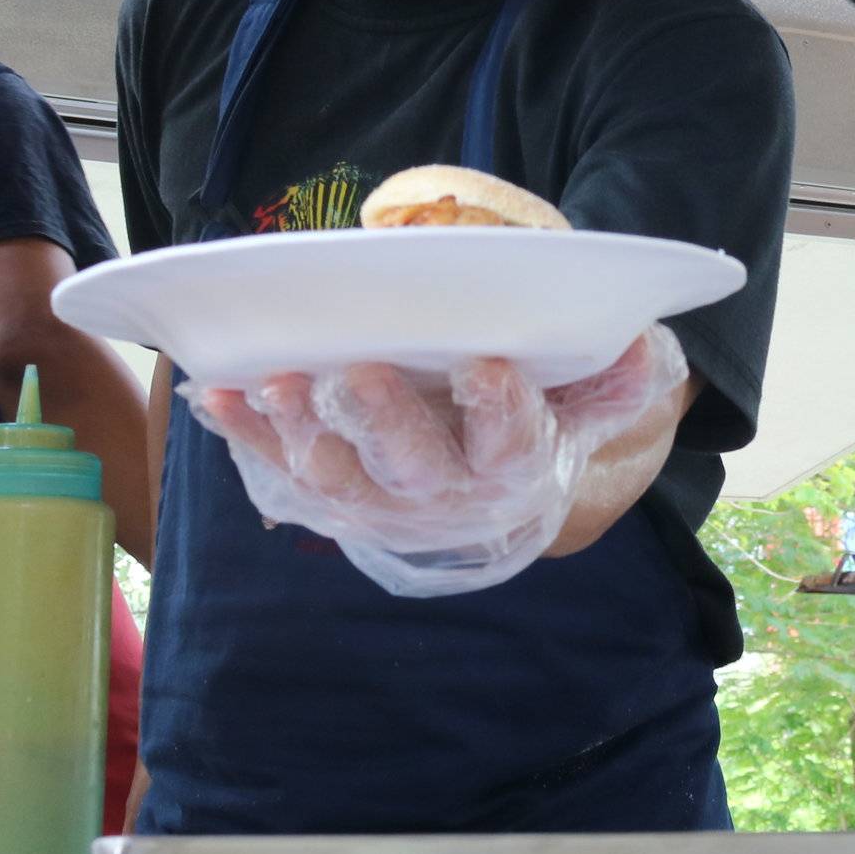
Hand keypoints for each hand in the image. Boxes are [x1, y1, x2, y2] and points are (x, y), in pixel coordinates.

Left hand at [181, 326, 686, 595]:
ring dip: (302, 433)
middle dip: (381, 421)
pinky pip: (280, 470)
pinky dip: (244, 438)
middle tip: (354, 373)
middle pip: (412, 470)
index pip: (511, 443)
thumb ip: (611, 382)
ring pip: (338, 478)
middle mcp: (445, 498)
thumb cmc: (541, 413)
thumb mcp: (586, 400)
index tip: (485, 367)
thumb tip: (641, 352)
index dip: (499, 410)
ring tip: (276, 385)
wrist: (494, 478)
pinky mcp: (329, 492)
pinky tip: (214, 397)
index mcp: (513, 469)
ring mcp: (380, 501)